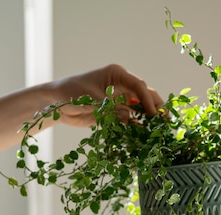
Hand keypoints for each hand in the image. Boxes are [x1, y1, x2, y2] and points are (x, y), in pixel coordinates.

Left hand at [49, 64, 163, 126]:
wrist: (54, 104)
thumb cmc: (69, 94)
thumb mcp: (91, 100)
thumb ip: (111, 109)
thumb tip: (131, 118)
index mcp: (117, 74)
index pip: (138, 85)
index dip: (147, 99)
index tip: (152, 113)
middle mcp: (122, 84)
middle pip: (145, 93)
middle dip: (156, 106)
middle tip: (165, 120)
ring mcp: (120, 98)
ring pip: (140, 106)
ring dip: (150, 116)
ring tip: (161, 128)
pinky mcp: (116, 110)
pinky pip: (131, 117)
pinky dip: (138, 125)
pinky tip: (146, 134)